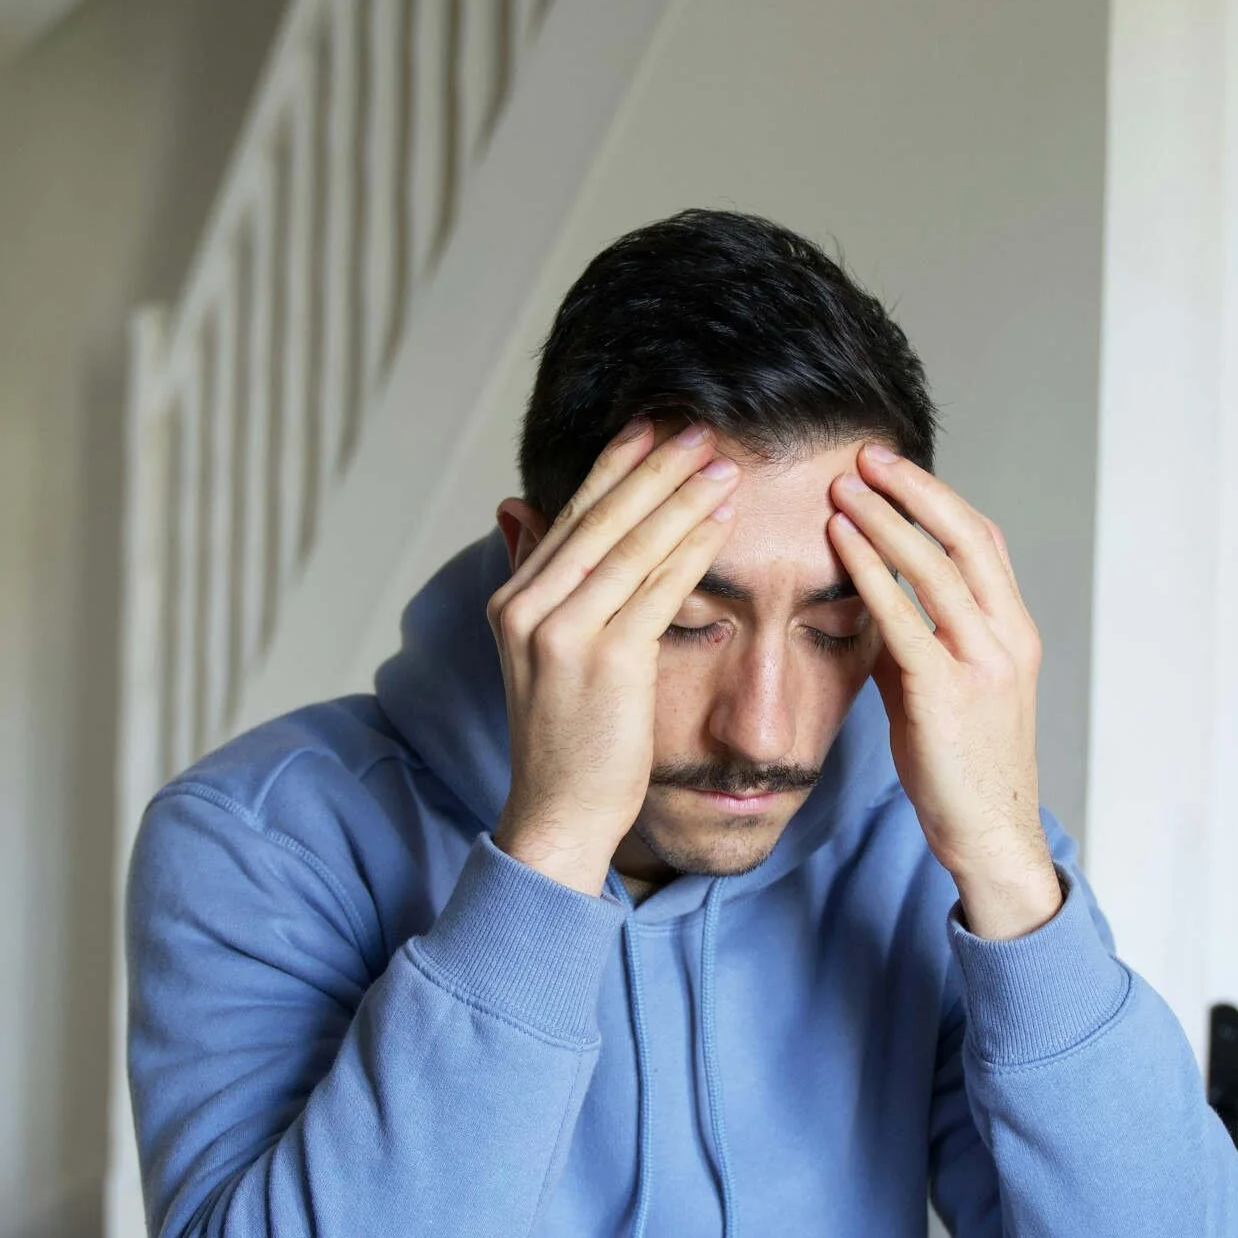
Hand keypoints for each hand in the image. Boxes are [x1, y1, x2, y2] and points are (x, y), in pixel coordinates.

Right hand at [487, 421, 738, 894]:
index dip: (614, 466)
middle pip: (602, 518)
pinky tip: (721, 521)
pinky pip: (657, 589)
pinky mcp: (605, 659)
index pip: (571, 515)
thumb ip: (535, 578)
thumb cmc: (565, 737)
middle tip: (699, 427)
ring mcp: (563, 632)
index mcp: (514, 600)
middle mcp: (529, 607)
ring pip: (632, 545)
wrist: (558, 811)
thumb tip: (514, 507)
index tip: (651, 426)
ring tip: (723, 463)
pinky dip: (691, 549)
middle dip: (654, 467)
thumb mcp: (537, 650)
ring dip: (683, 498)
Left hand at [828, 446, 1060, 939]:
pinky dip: (873, 573)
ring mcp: (984, 663)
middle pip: (966, 536)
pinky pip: (906, 618)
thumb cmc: (960, 767)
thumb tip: (868, 604)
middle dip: (913, 489)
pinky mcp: (948, 693)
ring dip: (886, 521)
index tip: (893, 468)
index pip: (982, 540)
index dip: (937, 497)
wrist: (989, 835)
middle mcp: (1008, 637)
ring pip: (937, 568)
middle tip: (865, 455)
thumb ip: (914, 644)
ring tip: (842, 489)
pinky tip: (842, 545)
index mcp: (1013, 631)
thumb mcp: (941, 691)